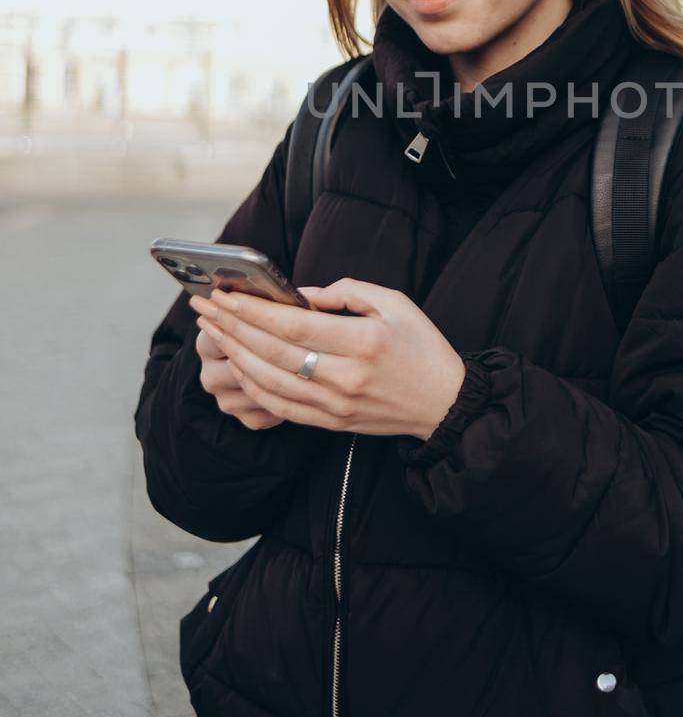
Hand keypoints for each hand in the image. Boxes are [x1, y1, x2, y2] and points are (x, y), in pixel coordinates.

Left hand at [189, 279, 467, 440]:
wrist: (445, 405)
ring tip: (212, 331)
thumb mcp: (395, 304)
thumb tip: (300, 295)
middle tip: (202, 306)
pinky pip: (279, 406)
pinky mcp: (331, 424)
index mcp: (365, 341)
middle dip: (231, 327)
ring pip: (268, 381)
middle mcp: (346, 376)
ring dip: (234, 355)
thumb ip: (347, 292)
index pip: (294, 324)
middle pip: (273, 351)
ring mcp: (336, 405)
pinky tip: (237, 365)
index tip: (223, 294)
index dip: (252, 309)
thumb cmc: (422, 346)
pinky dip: (252, 385)